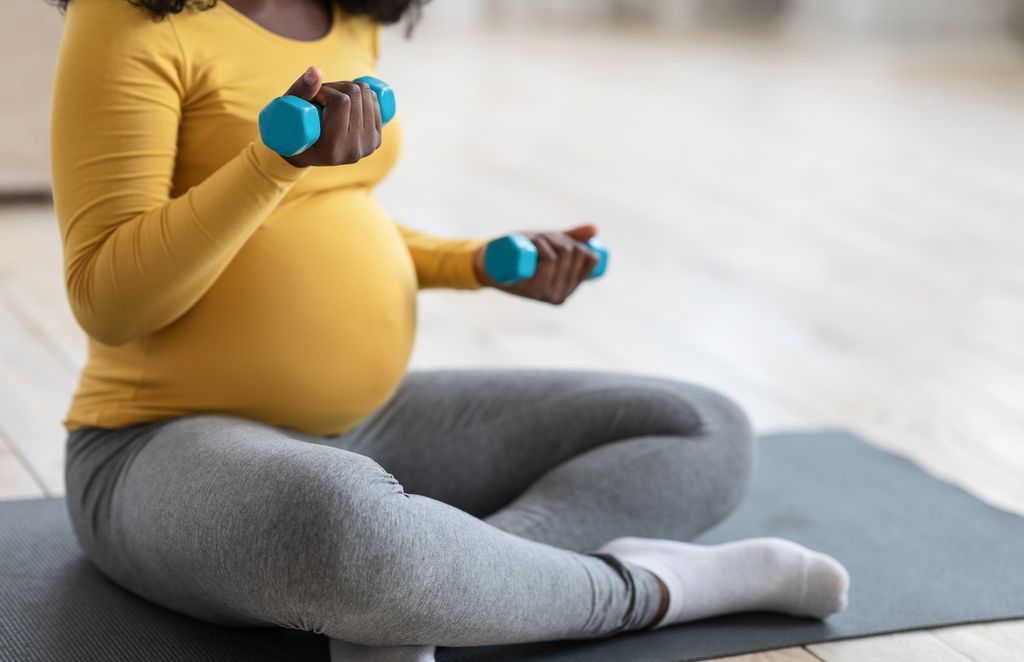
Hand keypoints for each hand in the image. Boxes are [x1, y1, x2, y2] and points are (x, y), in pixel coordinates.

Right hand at [280, 66, 382, 167]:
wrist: (304, 151)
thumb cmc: (290, 128)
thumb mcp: (289, 110)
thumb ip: (301, 90)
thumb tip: (316, 70)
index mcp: (331, 149)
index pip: (341, 102)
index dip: (326, 90)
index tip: (314, 96)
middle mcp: (353, 151)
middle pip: (355, 95)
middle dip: (336, 87)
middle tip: (322, 96)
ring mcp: (368, 146)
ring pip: (367, 94)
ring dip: (348, 88)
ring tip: (332, 100)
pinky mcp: (376, 140)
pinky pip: (375, 101)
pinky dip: (361, 93)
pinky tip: (348, 101)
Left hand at [474, 224, 601, 303]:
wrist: (491, 263)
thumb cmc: (523, 253)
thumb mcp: (551, 244)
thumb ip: (574, 239)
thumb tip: (596, 229)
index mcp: (570, 288)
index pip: (590, 259)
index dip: (579, 243)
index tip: (562, 240)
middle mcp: (560, 295)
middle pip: (572, 255)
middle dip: (560, 238)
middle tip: (542, 238)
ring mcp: (545, 293)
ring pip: (560, 254)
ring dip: (548, 238)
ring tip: (535, 240)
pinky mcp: (531, 288)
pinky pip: (548, 259)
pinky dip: (542, 245)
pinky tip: (536, 243)